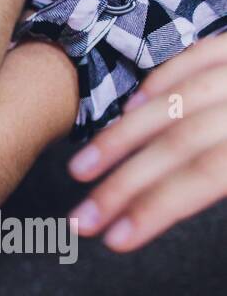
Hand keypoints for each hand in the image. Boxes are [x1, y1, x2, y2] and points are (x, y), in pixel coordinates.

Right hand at [68, 34, 226, 251]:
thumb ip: (226, 177)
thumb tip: (183, 203)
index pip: (205, 174)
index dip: (155, 209)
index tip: (117, 240)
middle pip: (180, 141)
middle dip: (123, 185)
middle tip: (83, 220)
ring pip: (177, 99)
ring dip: (120, 138)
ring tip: (81, 170)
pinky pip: (200, 56)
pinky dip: (160, 84)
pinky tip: (130, 109)